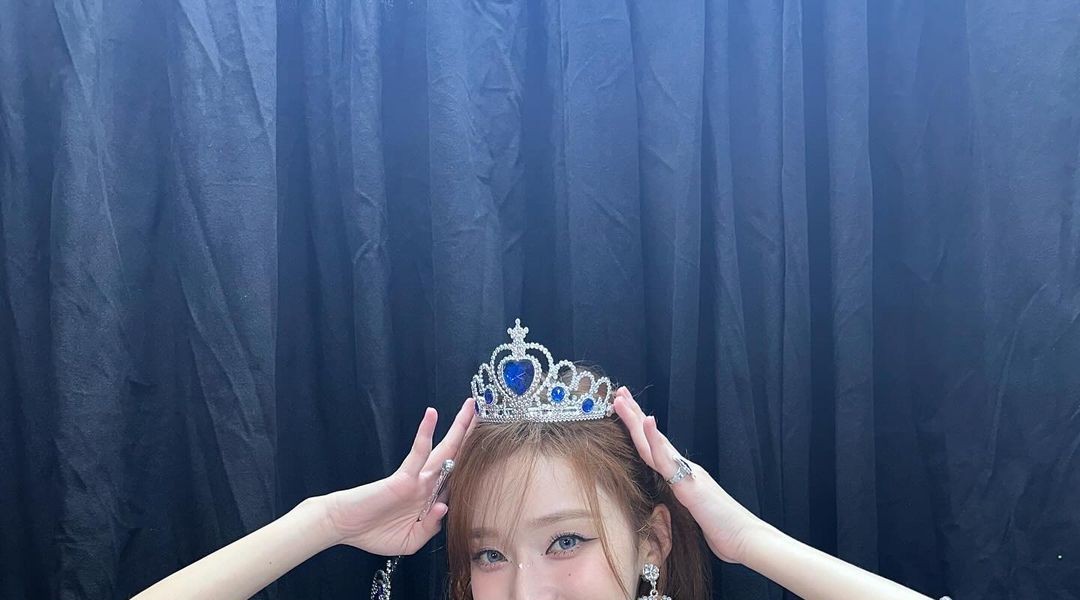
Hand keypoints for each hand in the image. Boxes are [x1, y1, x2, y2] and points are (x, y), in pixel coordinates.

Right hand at [320, 398, 475, 555]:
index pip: (458, 481)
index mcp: (431, 500)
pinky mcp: (403, 476)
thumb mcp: (410, 541)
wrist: (344, 526)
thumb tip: (444, 507)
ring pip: (444, 450)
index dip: (474, 468)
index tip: (490, 451)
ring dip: (458, 428)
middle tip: (484, 413)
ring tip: (471, 407)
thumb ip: (430, 527)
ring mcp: (417, 479)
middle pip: (456, 457)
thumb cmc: (373, 533)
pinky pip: (417, 452)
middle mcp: (427, 486)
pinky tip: (432, 414)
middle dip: (471, 436)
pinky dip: (425, 433)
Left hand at [613, 387, 767, 563]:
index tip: (626, 411)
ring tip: (622, 399)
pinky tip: (646, 421)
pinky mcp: (688, 485)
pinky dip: (655, 439)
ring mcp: (686, 473)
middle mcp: (684, 469)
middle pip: (652, 439)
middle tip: (619, 394)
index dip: (639, 430)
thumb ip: (683, 500)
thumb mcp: (694, 512)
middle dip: (634, 416)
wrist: (745, 538)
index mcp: (683, 476)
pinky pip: (667, 459)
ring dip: (637, 420)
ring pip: (654, 443)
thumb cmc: (722, 529)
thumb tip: (672, 497)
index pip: (655, 449)